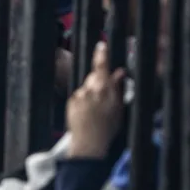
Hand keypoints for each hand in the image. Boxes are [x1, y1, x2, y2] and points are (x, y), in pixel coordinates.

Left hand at [66, 42, 125, 157]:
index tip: (101, 45)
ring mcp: (78, 96)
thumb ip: (118, 88)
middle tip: (104, 96)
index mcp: (104, 90)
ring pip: (86, 87)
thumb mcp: (118, 108)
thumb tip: (119, 73)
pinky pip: (78, 96)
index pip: (101, 67)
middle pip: (94, 77)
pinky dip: (83, 100)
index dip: (101, 55)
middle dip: (99, 81)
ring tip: (96, 110)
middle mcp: (89, 90)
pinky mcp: (70, 102)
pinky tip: (87, 112)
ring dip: (91, 93)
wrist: (89, 143)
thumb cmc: (107, 128)